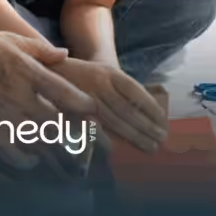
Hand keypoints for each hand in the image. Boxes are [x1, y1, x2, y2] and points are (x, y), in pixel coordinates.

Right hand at [0, 30, 97, 176]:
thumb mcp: (9, 39)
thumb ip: (39, 50)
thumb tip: (64, 54)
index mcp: (28, 71)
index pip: (67, 94)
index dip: (84, 105)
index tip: (90, 109)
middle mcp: (20, 97)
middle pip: (59, 124)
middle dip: (71, 130)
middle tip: (77, 131)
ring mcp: (4, 117)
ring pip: (41, 142)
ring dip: (51, 145)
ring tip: (55, 143)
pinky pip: (17, 156)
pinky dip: (28, 160)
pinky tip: (31, 156)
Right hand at [51, 58, 167, 152]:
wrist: (52, 66)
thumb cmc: (86, 75)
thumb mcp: (105, 73)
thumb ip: (124, 90)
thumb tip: (153, 113)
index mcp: (109, 72)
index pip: (136, 92)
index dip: (151, 109)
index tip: (164, 123)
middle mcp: (98, 82)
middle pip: (126, 109)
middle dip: (146, 127)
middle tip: (161, 140)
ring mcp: (84, 95)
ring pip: (112, 119)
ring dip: (133, 135)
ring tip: (149, 147)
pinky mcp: (70, 108)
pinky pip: (92, 126)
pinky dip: (105, 138)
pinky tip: (116, 149)